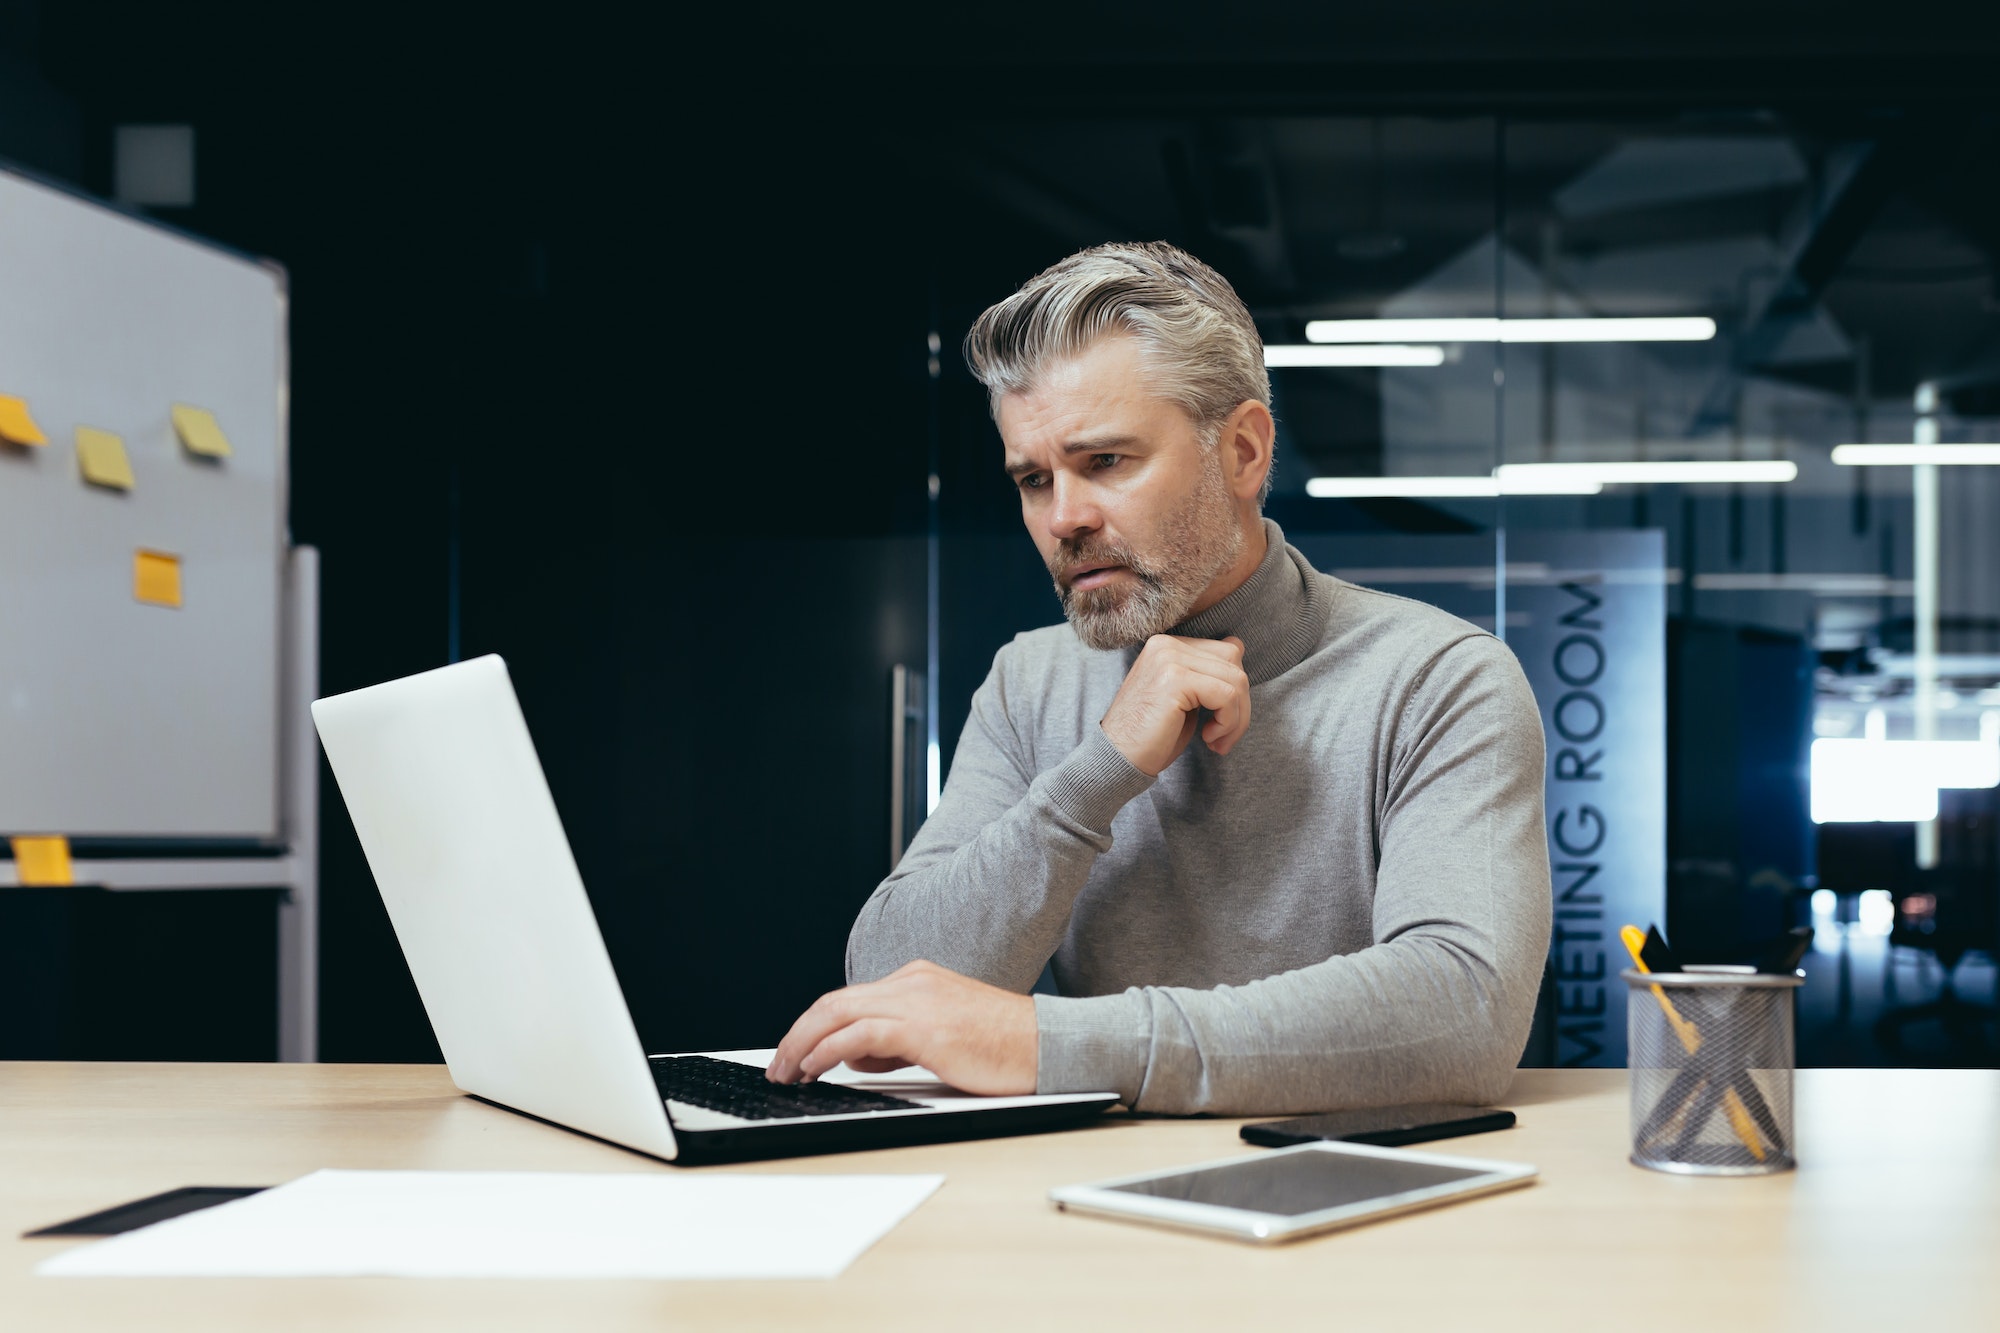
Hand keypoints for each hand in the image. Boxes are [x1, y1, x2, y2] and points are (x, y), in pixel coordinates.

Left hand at [765, 960, 1037, 1095]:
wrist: (1051, 1045)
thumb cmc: (1007, 1048)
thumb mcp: (942, 1038)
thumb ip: (898, 1041)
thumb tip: (855, 1057)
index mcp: (917, 980)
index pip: (851, 999)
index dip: (814, 1027)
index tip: (796, 1054)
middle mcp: (913, 982)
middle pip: (834, 1002)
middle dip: (796, 1035)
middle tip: (777, 1067)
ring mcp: (917, 1001)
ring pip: (837, 1013)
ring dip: (801, 1044)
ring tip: (786, 1073)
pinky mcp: (925, 1028)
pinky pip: (859, 1036)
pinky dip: (827, 1051)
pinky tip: (814, 1068)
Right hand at [1099, 634, 1249, 775]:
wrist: (1116, 758)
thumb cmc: (1150, 737)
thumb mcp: (1183, 700)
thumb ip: (1207, 679)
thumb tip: (1239, 667)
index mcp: (1167, 646)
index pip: (1227, 651)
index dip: (1234, 688)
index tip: (1222, 721)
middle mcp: (1166, 645)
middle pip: (1234, 661)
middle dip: (1240, 704)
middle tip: (1224, 736)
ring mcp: (1169, 659)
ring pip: (1235, 680)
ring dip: (1236, 718)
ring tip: (1216, 740)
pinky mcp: (1175, 679)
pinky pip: (1226, 696)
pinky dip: (1228, 722)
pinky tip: (1209, 738)